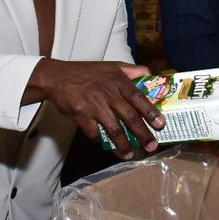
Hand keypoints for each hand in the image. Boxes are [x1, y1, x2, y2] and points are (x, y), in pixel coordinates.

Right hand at [26, 59, 164, 159]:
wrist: (57, 77)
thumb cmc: (87, 72)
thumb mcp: (111, 65)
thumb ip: (131, 70)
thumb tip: (150, 73)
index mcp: (118, 81)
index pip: (138, 98)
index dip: (150, 112)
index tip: (161, 124)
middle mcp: (108, 93)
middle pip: (129, 116)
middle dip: (142, 133)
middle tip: (151, 146)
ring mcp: (94, 105)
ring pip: (113, 128)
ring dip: (123, 144)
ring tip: (130, 154)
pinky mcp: (80, 115)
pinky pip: (94, 133)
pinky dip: (100, 140)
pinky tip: (105, 145)